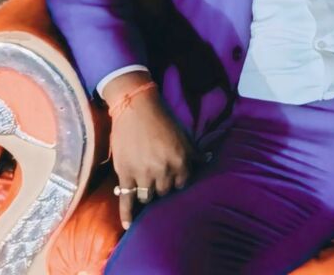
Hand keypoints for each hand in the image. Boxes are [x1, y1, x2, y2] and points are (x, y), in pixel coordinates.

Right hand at [105, 75, 198, 228]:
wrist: (136, 108)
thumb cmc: (163, 119)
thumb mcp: (183, 135)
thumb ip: (194, 152)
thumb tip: (208, 160)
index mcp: (181, 161)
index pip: (182, 184)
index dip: (177, 181)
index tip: (172, 179)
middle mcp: (164, 171)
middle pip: (165, 192)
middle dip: (162, 187)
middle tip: (157, 181)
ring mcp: (144, 175)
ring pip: (148, 197)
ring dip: (147, 194)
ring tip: (146, 189)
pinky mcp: (125, 176)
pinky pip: (126, 200)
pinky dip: (127, 214)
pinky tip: (128, 225)